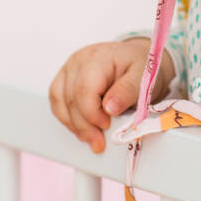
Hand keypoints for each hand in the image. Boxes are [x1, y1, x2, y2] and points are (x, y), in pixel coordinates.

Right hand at [48, 38, 175, 153]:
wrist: (135, 57)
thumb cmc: (139, 65)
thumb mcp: (143, 76)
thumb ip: (127, 91)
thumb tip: (110, 109)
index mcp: (98, 58)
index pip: (84, 90)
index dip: (92, 114)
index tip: (106, 126)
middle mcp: (79, 61)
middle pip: (70, 98)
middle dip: (84, 126)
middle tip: (99, 143)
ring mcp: (69, 69)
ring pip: (59, 102)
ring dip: (74, 124)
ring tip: (91, 138)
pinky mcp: (65, 79)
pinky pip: (57, 102)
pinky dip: (67, 118)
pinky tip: (81, 128)